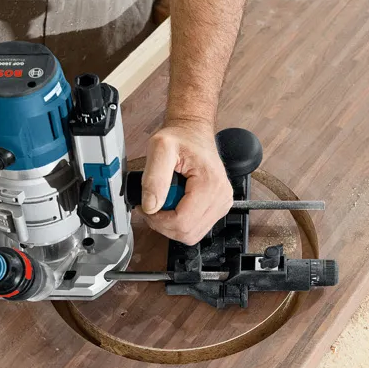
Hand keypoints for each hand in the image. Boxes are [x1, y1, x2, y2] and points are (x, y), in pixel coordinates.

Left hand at [140, 121, 232, 244]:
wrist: (193, 132)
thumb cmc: (181, 138)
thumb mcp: (160, 148)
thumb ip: (154, 178)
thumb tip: (150, 206)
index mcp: (210, 184)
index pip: (182, 222)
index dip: (158, 220)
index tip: (146, 207)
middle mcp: (221, 197)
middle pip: (187, 233)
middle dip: (163, 224)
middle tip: (152, 205)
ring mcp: (222, 204)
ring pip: (191, 235)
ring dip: (171, 225)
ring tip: (163, 202)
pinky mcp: (218, 208)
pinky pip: (195, 228)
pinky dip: (180, 222)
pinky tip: (173, 204)